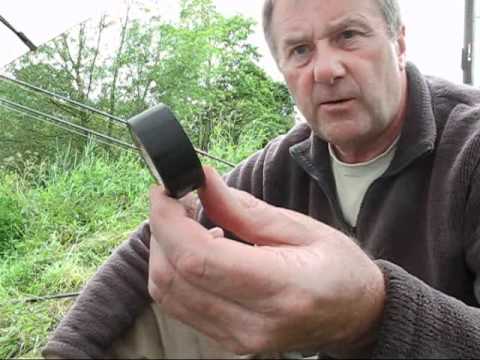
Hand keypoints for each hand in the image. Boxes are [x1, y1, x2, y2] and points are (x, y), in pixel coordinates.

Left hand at [148, 166, 384, 355]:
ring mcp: (238, 339)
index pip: (200, 258)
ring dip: (164, 249)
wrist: (356, 315)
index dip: (169, 220)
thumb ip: (246, 209)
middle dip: (161, 229)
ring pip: (168, 293)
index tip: (165, 190)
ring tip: (187, 219)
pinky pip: (180, 304)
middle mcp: (254, 324)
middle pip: (174, 276)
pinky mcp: (228, 341)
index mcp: (282, 289)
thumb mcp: (302, 227)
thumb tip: (203, 181)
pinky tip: (198, 247)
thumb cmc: (340, 267)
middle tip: (176, 198)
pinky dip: (175, 269)